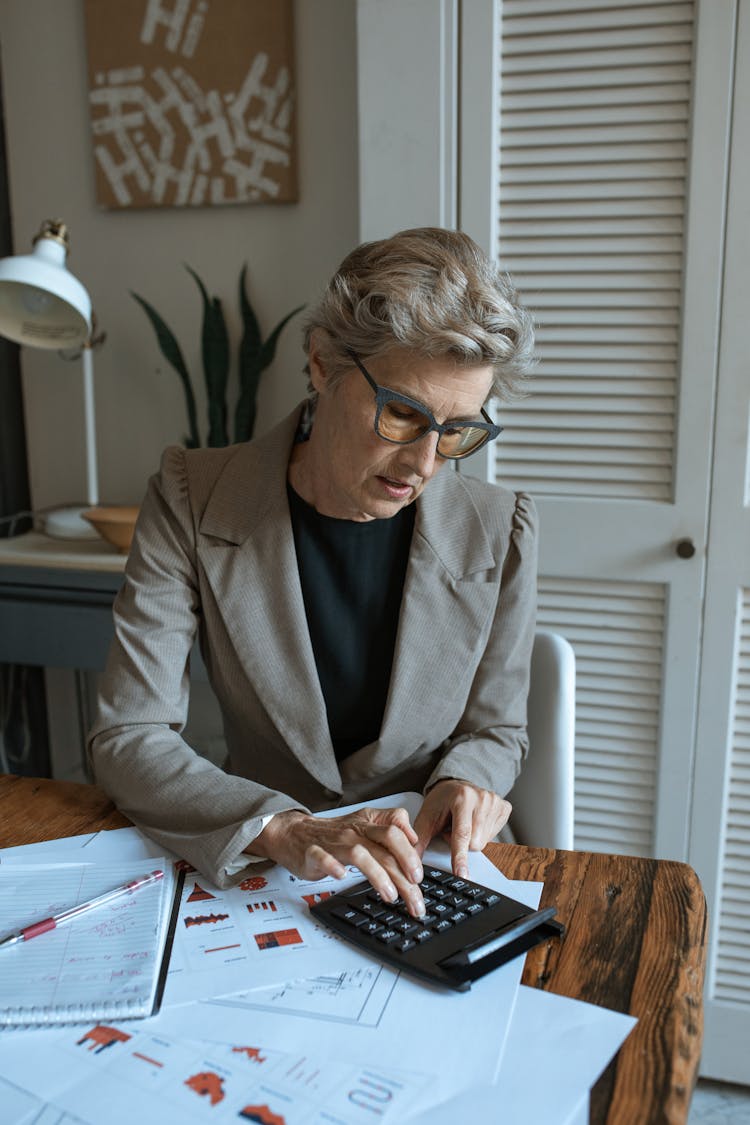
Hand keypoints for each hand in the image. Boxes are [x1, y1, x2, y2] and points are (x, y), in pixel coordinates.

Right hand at [248, 806, 425, 916]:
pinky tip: (342, 876)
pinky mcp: (314, 854)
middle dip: (403, 870)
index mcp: (368, 824)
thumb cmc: (334, 833)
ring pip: (360, 854)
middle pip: (385, 845)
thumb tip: (414, 838)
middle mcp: (354, 831)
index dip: (411, 854)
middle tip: (414, 892)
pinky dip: (333, 867)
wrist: (296, 833)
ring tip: (390, 896)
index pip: (396, 833)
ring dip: (378, 875)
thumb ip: (392, 826)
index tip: (419, 876)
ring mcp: (334, 842)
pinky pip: (324, 858)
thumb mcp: (366, 822)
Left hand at [413, 779, 510, 877]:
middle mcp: (482, 798)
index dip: (460, 857)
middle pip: (474, 843)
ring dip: (470, 839)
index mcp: (462, 798)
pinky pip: (493, 836)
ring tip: (463, 824)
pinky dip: (482, 834)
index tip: (461, 874)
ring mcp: (495, 802)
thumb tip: (412, 861)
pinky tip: (475, 822)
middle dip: (461, 843)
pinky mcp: (504, 808)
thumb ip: (420, 839)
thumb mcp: (427, 816)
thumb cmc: (441, 801)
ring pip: (483, 842)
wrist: (456, 784)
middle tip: (451, 829)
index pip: (462, 834)